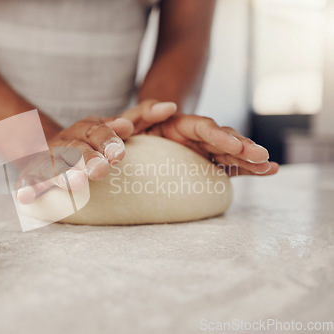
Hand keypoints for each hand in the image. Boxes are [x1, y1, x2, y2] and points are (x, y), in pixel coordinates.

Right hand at [15, 116, 134, 202]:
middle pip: (76, 149)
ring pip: (54, 165)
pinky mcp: (31, 176)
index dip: (106, 139)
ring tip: (75, 182)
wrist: (45, 145)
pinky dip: (26, 187)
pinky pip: (28, 181)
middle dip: (87, 158)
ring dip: (63, 174)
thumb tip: (170, 107)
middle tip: (100, 170)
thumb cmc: (90, 141)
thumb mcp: (115, 126)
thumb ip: (141, 117)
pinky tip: (24, 196)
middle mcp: (66, 142)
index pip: (96, 130)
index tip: (119, 151)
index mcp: (86, 129)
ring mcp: (47, 158)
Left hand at [121, 99, 278, 175]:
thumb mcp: (133, 119)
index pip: (203, 127)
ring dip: (250, 160)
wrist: (135, 144)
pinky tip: (267, 172)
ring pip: (231, 154)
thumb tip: (169, 106)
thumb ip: (144, 111)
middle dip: (243, 148)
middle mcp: (196, 136)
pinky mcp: (206, 165)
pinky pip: (230, 167)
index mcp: (180, 124)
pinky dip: (247, 170)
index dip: (219, 136)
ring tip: (269, 167)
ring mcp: (204, 151)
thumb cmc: (133, 130)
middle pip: (224, 139)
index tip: (234, 145)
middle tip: (261, 156)